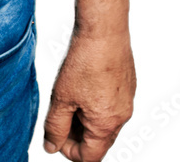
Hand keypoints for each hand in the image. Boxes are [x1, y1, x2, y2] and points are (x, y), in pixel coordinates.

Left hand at [43, 28, 135, 160]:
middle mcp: (122, 117)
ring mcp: (127, 101)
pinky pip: (112, 105)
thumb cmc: (86, 60)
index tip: (55, 137)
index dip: (69, 151)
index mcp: (106, 124)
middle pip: (99, 142)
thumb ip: (55, 126)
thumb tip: (51, 145)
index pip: (90, 156)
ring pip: (105, 123)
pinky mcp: (127, 86)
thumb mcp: (61, 97)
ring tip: (69, 98)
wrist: (104, 30)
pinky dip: (96, 104)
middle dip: (77, 135)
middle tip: (59, 117)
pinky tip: (83, 86)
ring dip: (86, 119)